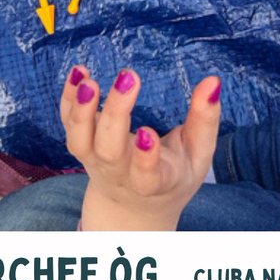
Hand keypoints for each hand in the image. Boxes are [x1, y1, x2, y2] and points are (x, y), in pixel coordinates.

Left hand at [62, 67, 220, 231]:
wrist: (134, 207)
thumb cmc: (174, 174)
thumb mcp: (198, 155)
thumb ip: (205, 120)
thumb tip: (212, 81)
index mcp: (155, 182)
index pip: (147, 175)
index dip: (145, 157)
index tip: (147, 131)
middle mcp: (120, 174)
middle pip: (110, 151)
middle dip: (116, 114)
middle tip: (128, 77)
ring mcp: (95, 161)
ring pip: (79, 143)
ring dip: (82, 112)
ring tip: (89, 81)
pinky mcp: (82, 146)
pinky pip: (68, 124)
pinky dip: (68, 98)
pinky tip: (78, 71)